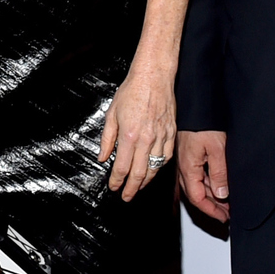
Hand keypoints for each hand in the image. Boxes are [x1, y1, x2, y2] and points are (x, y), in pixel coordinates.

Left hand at [101, 63, 175, 201]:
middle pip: (140, 174)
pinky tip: (154, 170)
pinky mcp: (171, 133)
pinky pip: (166, 157)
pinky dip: (159, 167)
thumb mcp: (111, 115)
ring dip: (146, 181)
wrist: (153, 77)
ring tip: (138, 187)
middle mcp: (146, 140)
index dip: (117, 181)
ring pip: (155, 168)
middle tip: (126, 196)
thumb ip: (107, 140)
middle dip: (131, 189)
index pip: (122, 167)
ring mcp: (161, 137)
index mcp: (129, 136)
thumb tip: (103, 157)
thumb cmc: (132, 92)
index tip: (113, 187)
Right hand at [176, 130, 229, 223]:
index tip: (224, 217)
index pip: (198, 198)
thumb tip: (222, 194)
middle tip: (226, 214)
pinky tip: (217, 183)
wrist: (196, 103)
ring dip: (211, 195)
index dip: (212, 210)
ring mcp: (185, 161)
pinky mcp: (188, 154)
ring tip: (225, 202)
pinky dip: (208, 183)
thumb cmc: (203, 122)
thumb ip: (219, 173)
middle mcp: (184, 167)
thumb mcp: (217, 148)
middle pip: (196, 195)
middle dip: (212, 206)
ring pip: (196, 185)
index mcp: (188, 168)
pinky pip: (197, 175)